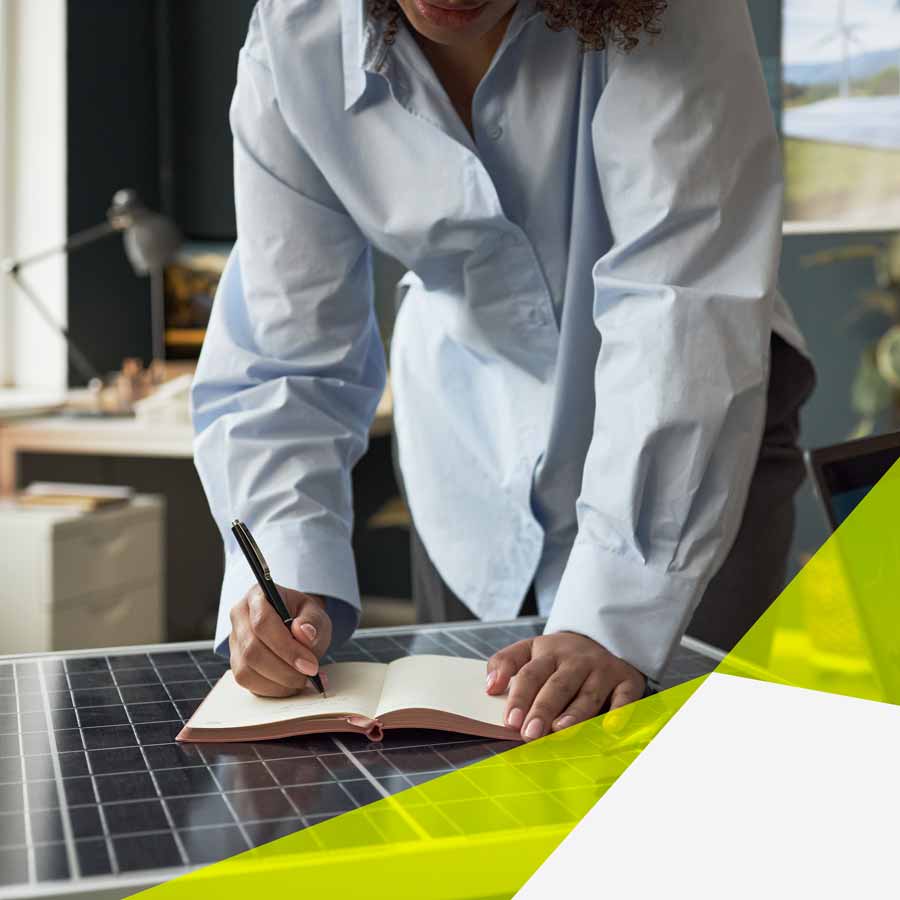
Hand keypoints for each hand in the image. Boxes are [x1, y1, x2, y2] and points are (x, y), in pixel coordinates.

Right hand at [229, 587, 331, 696]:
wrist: (295, 625)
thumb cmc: (302, 617)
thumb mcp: (315, 612)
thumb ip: (313, 621)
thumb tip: (304, 633)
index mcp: (257, 596)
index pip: (263, 622)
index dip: (286, 647)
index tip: (310, 664)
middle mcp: (239, 617)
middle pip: (252, 649)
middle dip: (284, 669)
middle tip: (310, 675)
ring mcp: (234, 642)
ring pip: (247, 670)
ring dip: (278, 682)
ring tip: (303, 680)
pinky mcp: (236, 663)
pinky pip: (248, 682)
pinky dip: (272, 689)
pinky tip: (290, 685)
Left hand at [486, 632, 645, 741]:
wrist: (602, 636)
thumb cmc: (559, 655)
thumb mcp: (529, 649)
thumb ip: (505, 663)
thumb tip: (490, 686)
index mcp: (548, 653)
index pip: (531, 674)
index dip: (520, 697)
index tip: (510, 720)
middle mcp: (576, 661)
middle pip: (557, 686)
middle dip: (543, 710)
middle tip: (529, 733)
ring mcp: (602, 670)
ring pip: (587, 694)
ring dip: (574, 714)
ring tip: (559, 731)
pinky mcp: (626, 680)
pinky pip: (624, 697)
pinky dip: (620, 712)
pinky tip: (610, 726)